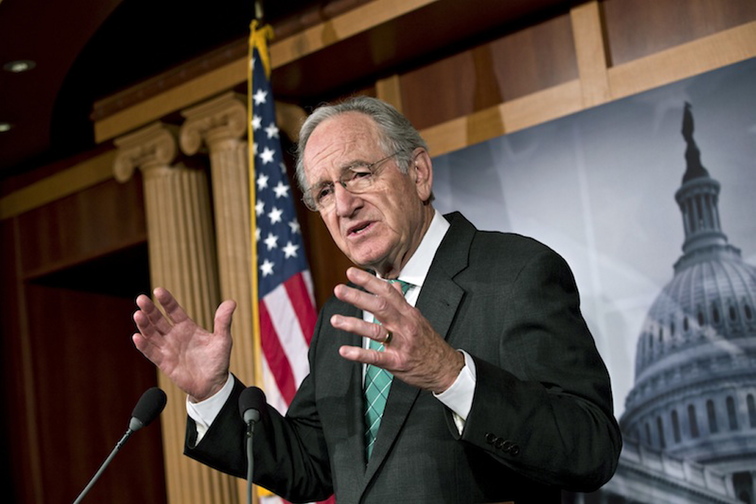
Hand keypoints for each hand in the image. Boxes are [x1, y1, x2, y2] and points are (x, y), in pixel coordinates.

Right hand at [132, 287, 234, 401]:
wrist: (213, 384)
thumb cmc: (218, 360)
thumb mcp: (223, 339)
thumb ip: (224, 321)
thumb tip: (231, 302)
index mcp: (187, 327)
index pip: (174, 310)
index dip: (166, 301)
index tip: (158, 291)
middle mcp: (174, 335)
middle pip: (158, 320)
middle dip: (149, 310)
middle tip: (141, 299)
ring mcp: (168, 348)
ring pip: (151, 334)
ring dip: (144, 325)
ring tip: (138, 315)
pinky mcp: (164, 362)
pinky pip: (151, 352)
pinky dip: (143, 345)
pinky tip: (137, 337)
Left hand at [331, 268, 463, 393]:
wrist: (445, 368)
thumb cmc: (429, 342)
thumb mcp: (418, 318)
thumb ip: (402, 302)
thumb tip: (393, 285)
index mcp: (408, 313)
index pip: (387, 292)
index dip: (369, 282)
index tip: (352, 273)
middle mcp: (404, 326)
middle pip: (380, 307)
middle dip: (358, 297)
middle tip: (339, 290)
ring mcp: (400, 344)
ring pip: (376, 331)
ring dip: (354, 325)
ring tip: (335, 320)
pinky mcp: (397, 362)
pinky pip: (376, 357)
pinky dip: (359, 354)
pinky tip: (345, 350)